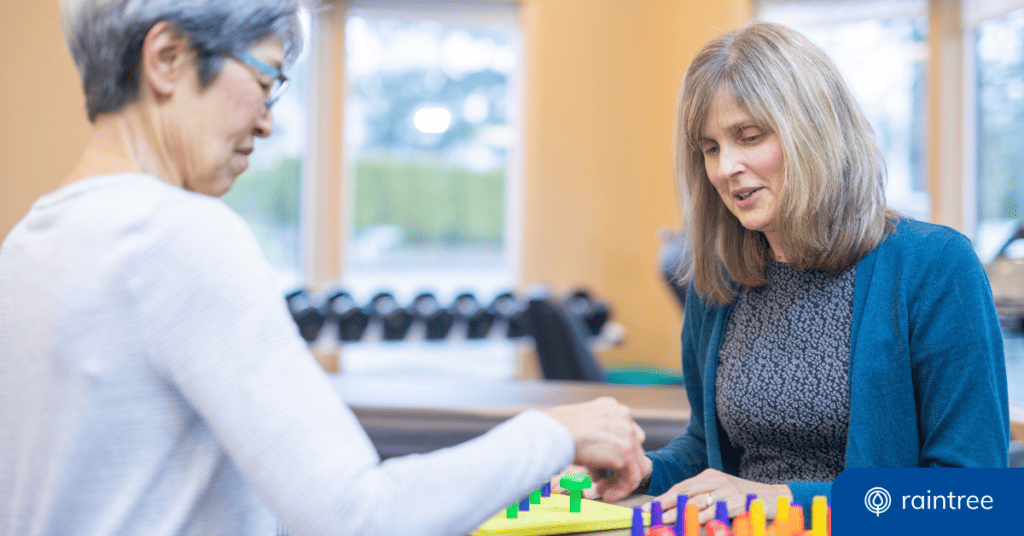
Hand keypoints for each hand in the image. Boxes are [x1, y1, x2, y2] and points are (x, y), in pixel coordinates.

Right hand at [543, 397, 647, 501]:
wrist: (550, 433)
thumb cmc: (554, 428)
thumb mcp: (579, 420)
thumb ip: (594, 431)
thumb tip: (595, 452)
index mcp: (612, 407)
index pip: (625, 433)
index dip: (615, 453)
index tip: (603, 466)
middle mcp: (624, 416)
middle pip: (633, 449)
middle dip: (618, 467)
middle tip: (602, 480)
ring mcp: (627, 433)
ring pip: (635, 464)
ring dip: (619, 480)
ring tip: (603, 489)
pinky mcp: (625, 452)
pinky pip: (633, 477)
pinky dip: (622, 489)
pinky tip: (607, 495)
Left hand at [645, 469, 792, 524]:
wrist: (774, 498)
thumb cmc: (742, 499)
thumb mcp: (719, 495)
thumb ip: (700, 500)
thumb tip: (674, 512)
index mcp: (708, 476)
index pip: (681, 487)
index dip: (663, 498)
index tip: (647, 508)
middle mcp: (716, 480)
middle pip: (685, 492)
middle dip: (664, 504)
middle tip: (648, 513)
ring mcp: (727, 489)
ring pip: (698, 500)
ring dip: (679, 511)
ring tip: (663, 520)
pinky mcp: (738, 500)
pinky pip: (717, 510)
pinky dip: (704, 517)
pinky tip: (693, 523)